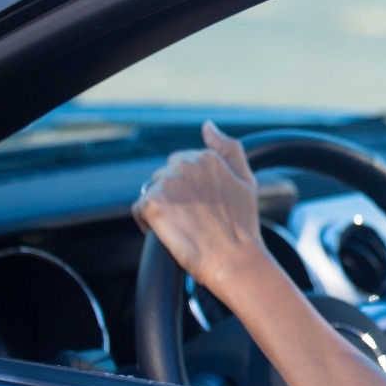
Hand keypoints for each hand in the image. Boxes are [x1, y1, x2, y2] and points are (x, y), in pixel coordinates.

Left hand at [131, 121, 271, 294]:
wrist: (234, 259)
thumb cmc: (242, 225)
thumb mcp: (246, 179)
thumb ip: (228, 147)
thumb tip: (207, 126)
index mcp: (207, 157)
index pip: (182, 164)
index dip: (191, 189)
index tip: (203, 206)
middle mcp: (186, 165)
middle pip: (164, 176)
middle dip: (175, 196)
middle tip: (194, 219)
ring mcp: (168, 184)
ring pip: (152, 191)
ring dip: (162, 207)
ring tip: (183, 226)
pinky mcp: (154, 204)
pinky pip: (139, 209)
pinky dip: (148, 223)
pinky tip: (169, 233)